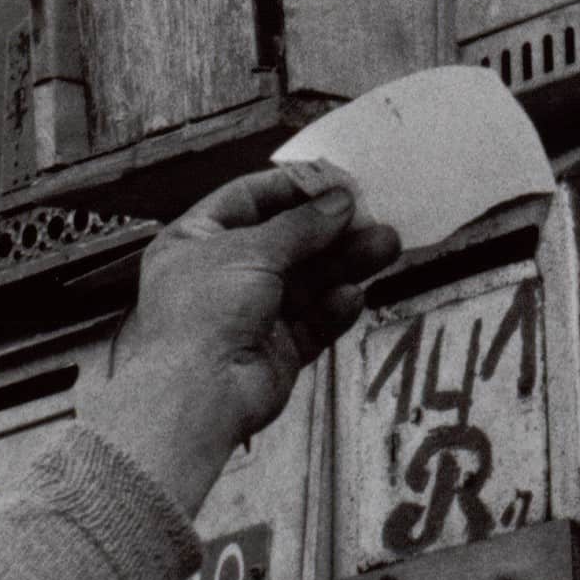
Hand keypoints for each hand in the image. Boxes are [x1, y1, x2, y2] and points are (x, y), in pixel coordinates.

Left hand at [98, 156, 395, 511]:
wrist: (197, 396)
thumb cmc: (201, 315)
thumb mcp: (250, 250)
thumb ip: (301, 225)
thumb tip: (339, 201)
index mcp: (194, 241)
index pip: (247, 200)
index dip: (292, 188)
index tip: (336, 182)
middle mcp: (221, 276)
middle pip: (286, 242)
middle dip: (330, 230)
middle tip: (372, 217)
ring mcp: (249, 315)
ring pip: (306, 281)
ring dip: (344, 263)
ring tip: (385, 246)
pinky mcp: (275, 351)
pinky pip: (311, 322)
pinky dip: (333, 308)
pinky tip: (352, 295)